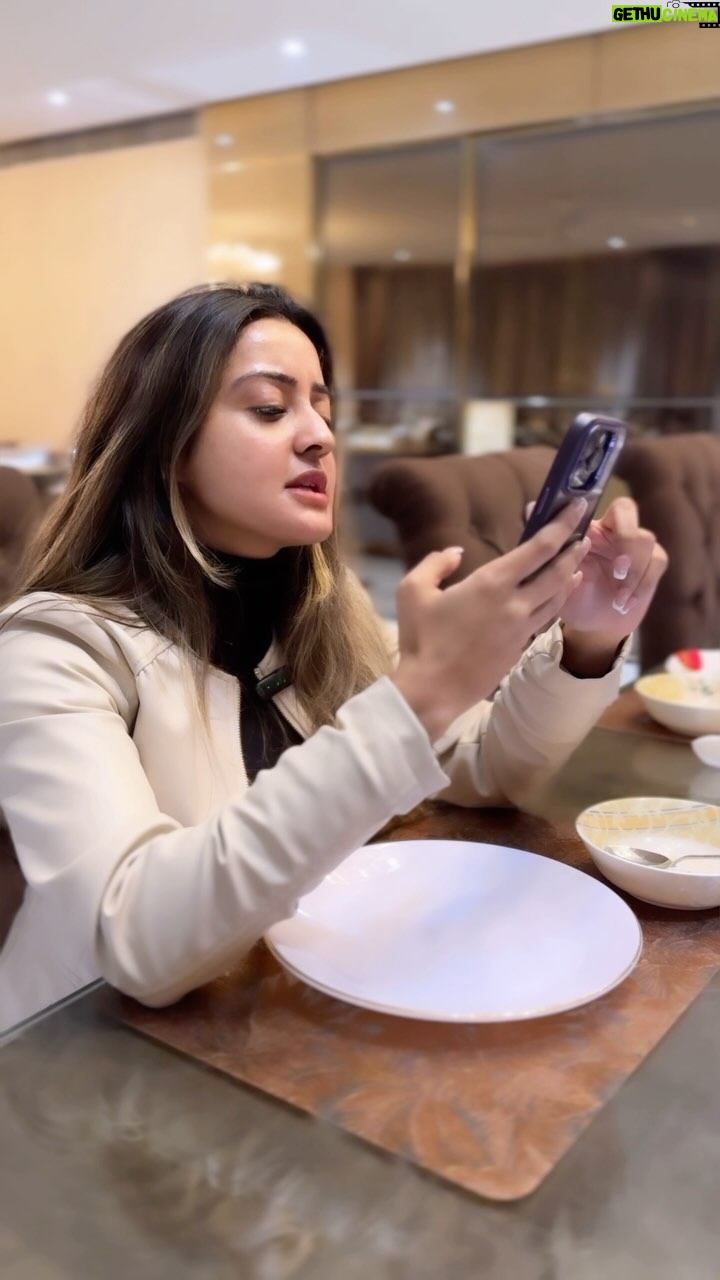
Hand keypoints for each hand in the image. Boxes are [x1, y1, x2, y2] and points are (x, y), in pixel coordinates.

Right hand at [392, 498, 590, 740]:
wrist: (432, 691)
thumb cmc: (421, 639)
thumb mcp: (413, 591)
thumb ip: (435, 563)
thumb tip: (454, 553)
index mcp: (492, 583)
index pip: (539, 548)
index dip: (562, 525)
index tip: (576, 507)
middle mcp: (516, 603)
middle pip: (559, 570)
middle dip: (574, 548)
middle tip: (585, 532)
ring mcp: (522, 628)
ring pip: (558, 596)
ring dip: (570, 575)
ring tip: (576, 562)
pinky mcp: (521, 648)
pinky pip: (545, 618)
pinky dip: (555, 601)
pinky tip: (554, 596)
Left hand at [558, 497, 667, 644]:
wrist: (591, 625)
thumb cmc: (571, 596)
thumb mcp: (554, 575)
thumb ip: (546, 545)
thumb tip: (530, 508)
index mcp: (590, 527)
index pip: (594, 502)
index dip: (600, 512)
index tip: (594, 537)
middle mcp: (614, 529)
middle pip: (628, 510)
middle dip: (625, 537)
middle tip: (617, 569)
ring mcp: (636, 546)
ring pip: (646, 540)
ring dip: (633, 570)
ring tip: (618, 595)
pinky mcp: (652, 564)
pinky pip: (657, 562)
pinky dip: (642, 584)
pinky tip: (625, 602)